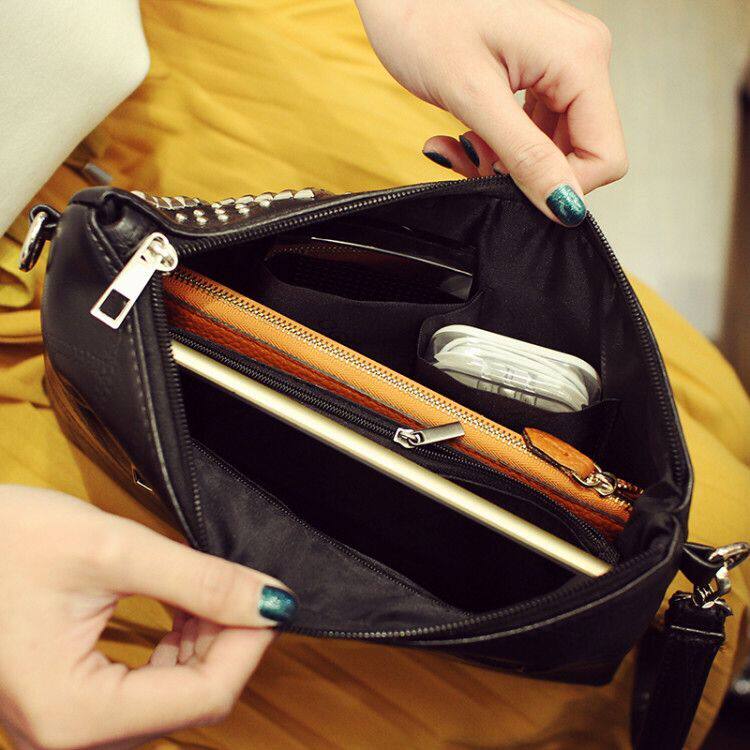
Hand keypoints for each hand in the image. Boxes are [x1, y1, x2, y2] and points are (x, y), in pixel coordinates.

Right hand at [0, 485, 296, 748]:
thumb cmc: (0, 542)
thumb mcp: (111, 551)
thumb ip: (198, 579)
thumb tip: (270, 600)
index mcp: (74, 716)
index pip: (204, 699)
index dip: (250, 644)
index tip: (272, 600)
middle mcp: (68, 737)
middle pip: (192, 703)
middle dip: (230, 643)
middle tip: (245, 589)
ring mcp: (67, 723)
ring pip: (173, 699)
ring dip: (206, 646)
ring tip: (214, 594)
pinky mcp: (69, 701)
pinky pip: (145, 690)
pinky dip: (176, 650)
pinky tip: (186, 613)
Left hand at [356, 0, 626, 225]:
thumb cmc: (421, 13)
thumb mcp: (473, 95)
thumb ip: (525, 154)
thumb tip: (565, 204)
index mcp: (579, 58)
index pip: (605, 155)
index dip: (562, 187)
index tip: (515, 191)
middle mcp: (580, 55)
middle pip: (578, 151)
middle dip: (526, 174)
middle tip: (475, 167)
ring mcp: (560, 60)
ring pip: (551, 144)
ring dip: (505, 161)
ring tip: (461, 147)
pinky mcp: (537, 66)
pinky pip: (533, 125)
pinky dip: (498, 143)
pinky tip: (465, 135)